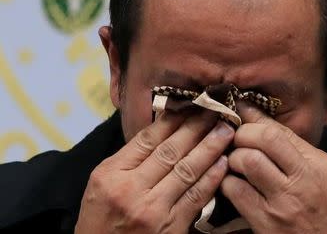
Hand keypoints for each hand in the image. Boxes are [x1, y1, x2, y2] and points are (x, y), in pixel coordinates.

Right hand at [75, 110, 233, 233]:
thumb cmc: (100, 220)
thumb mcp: (101, 184)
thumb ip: (128, 159)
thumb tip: (162, 130)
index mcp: (110, 174)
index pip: (147, 139)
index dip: (173, 120)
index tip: (191, 105)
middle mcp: (131, 189)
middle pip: (170, 150)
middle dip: (196, 127)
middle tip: (216, 109)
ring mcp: (153, 210)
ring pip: (187, 170)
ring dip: (210, 147)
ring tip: (226, 130)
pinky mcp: (171, 229)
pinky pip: (196, 197)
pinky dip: (211, 178)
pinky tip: (223, 162)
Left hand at [221, 105, 326, 233]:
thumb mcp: (325, 179)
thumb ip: (298, 152)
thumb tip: (264, 123)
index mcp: (321, 164)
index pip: (282, 131)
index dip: (255, 118)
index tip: (240, 110)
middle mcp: (305, 179)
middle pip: (264, 138)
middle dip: (242, 133)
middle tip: (235, 139)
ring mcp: (285, 201)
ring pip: (248, 160)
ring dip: (233, 157)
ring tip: (234, 162)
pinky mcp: (267, 222)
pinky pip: (236, 190)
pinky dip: (227, 182)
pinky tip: (231, 184)